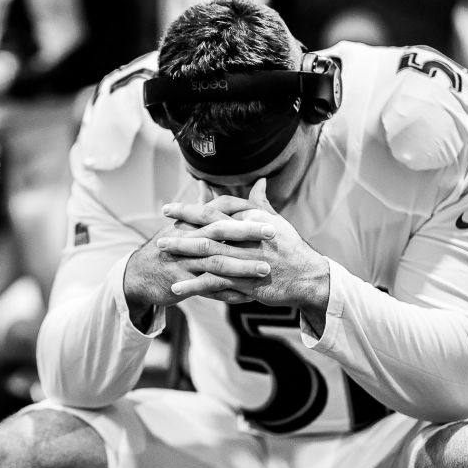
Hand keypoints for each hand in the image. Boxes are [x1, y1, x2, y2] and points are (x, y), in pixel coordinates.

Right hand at [122, 202, 275, 324]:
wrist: (137, 275)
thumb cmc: (165, 247)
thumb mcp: (179, 226)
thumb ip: (197, 206)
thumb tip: (206, 182)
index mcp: (189, 223)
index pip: (217, 210)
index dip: (241, 209)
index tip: (266, 212)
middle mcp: (186, 240)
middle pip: (219, 233)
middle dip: (247, 232)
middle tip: (272, 232)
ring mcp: (183, 263)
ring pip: (216, 263)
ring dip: (242, 266)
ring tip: (266, 269)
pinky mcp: (181, 284)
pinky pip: (209, 289)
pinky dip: (228, 293)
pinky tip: (248, 296)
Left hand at [159, 178, 329, 309]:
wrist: (308, 276)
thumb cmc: (290, 247)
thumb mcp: (277, 220)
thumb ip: (261, 202)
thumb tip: (259, 180)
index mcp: (250, 220)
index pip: (215, 210)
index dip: (190, 209)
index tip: (169, 208)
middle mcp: (246, 238)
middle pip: (207, 231)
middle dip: (180, 230)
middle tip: (158, 231)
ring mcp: (244, 261)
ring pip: (207, 255)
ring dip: (182, 255)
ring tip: (162, 254)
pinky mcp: (244, 282)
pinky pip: (214, 283)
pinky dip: (193, 285)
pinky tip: (175, 286)